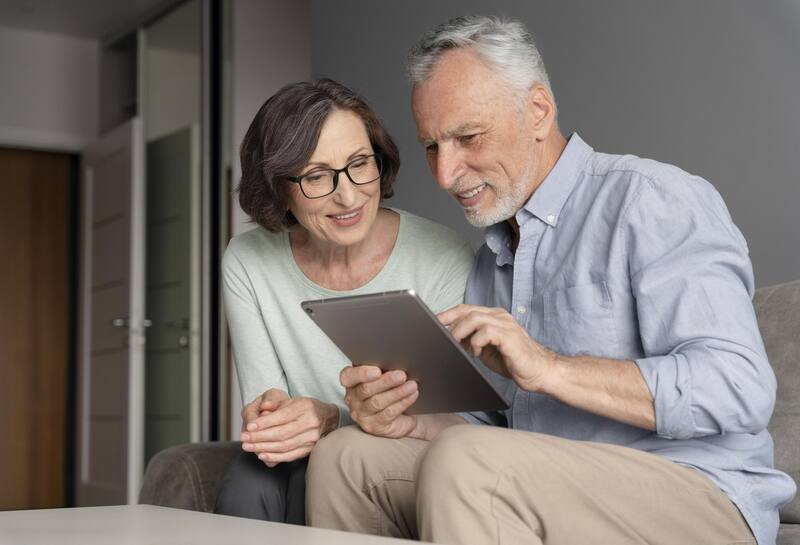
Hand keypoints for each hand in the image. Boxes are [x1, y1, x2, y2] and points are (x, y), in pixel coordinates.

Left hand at [240, 395, 338, 466]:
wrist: (328, 417)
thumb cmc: (305, 408)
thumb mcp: (291, 400)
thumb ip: (275, 403)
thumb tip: (262, 408)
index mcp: (304, 407)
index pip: (281, 417)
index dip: (263, 423)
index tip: (248, 426)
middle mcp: (310, 423)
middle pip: (281, 433)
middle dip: (259, 437)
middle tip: (243, 438)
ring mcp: (312, 438)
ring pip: (284, 446)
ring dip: (263, 448)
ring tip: (248, 446)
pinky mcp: (310, 449)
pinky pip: (290, 455)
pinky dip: (275, 457)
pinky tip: (261, 455)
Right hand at [340, 365, 418, 437]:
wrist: (400, 415)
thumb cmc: (389, 389)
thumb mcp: (384, 377)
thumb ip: (383, 369)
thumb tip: (396, 362)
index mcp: (351, 382)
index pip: (348, 376)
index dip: (361, 373)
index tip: (377, 370)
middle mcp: (352, 399)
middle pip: (366, 389)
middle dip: (386, 381)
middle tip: (402, 375)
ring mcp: (361, 414)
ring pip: (377, 402)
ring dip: (397, 392)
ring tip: (412, 385)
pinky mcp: (373, 426)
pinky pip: (388, 413)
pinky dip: (402, 403)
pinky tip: (412, 395)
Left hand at [438, 304, 556, 392]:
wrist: (540, 371)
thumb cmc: (513, 361)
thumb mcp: (485, 349)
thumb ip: (470, 341)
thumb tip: (450, 338)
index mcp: (494, 317)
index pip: (466, 309)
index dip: (448, 314)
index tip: (433, 322)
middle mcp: (500, 316)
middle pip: (467, 311)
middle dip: (449, 322)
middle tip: (440, 336)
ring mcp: (506, 325)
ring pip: (474, 319)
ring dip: (460, 332)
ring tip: (456, 345)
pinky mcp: (510, 337)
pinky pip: (486, 332)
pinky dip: (475, 342)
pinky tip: (476, 353)